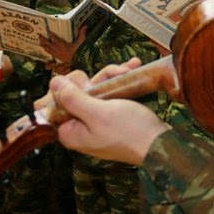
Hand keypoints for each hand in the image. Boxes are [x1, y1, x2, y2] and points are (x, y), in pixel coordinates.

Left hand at [39, 27, 85, 70]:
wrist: (77, 62)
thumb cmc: (78, 52)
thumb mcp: (80, 43)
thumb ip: (82, 35)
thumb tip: (85, 26)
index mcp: (63, 45)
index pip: (56, 39)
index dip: (52, 35)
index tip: (49, 32)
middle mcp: (58, 49)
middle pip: (49, 43)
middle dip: (44, 39)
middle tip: (39, 36)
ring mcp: (57, 53)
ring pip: (48, 48)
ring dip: (43, 45)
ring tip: (39, 41)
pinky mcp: (57, 57)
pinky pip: (50, 53)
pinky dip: (46, 50)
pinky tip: (44, 48)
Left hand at [50, 58, 167, 165]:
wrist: (161, 144)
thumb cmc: (130, 132)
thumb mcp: (98, 112)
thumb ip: (72, 98)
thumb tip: (54, 83)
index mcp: (70, 131)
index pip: (52, 104)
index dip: (64, 87)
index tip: (84, 81)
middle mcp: (80, 127)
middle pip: (74, 92)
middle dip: (95, 78)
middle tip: (114, 74)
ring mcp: (96, 122)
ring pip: (94, 89)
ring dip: (111, 76)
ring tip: (128, 69)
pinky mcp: (111, 117)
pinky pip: (108, 94)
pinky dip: (118, 82)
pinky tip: (132, 69)